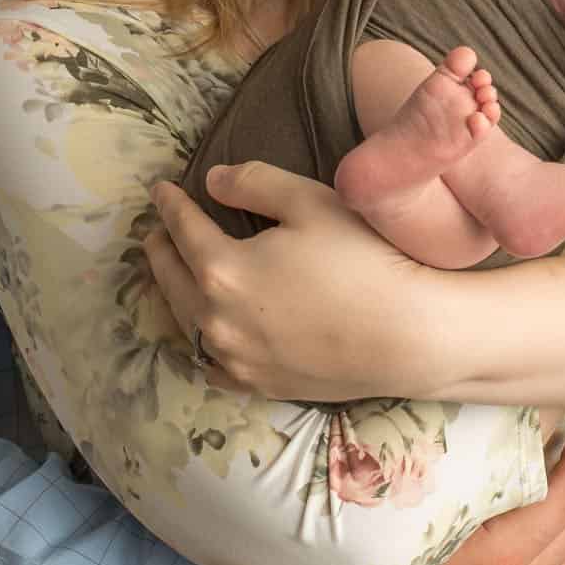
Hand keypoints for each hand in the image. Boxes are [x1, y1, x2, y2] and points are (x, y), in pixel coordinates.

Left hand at [147, 164, 444, 402]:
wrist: (409, 336)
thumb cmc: (363, 259)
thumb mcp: (309, 201)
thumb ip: (253, 182)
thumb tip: (212, 179)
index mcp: (221, 270)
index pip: (182, 229)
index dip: (170, 205)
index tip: (161, 190)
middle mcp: (217, 320)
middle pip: (172, 279)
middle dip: (160, 250)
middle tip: (155, 231)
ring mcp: (237, 359)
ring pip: (186, 324)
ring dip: (174, 294)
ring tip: (173, 274)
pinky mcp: (261, 385)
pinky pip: (214, 366)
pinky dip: (201, 344)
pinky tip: (206, 335)